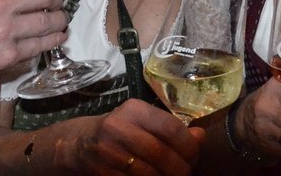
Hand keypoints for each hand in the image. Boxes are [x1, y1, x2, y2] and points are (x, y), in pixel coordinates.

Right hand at [70, 100, 202, 174]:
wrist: (80, 143)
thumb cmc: (121, 130)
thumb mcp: (143, 121)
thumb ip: (171, 128)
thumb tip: (200, 136)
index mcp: (134, 110)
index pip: (170, 127)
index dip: (188, 145)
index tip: (194, 155)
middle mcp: (119, 128)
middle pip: (161, 154)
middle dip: (180, 168)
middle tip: (186, 172)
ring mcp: (109, 152)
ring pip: (149, 174)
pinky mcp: (103, 173)